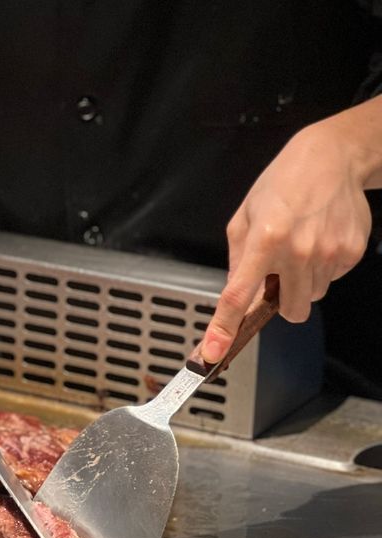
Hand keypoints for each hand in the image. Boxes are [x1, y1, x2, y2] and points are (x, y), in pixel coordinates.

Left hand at [201, 112, 375, 363]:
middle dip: (281, 300)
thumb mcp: (244, 217)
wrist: (333, 157)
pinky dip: (322, 269)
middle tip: (280, 272)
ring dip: (302, 283)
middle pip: (289, 311)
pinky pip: (331, 280)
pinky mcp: (351, 252)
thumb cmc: (283, 184)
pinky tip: (319, 240)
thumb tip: (234, 299)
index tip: (214, 353)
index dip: (224, 329)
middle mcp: (298, 250)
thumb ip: (237, 261)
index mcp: (264, 239)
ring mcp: (328, 252)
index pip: (238, 296)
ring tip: (301, 247)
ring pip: (311, 297)